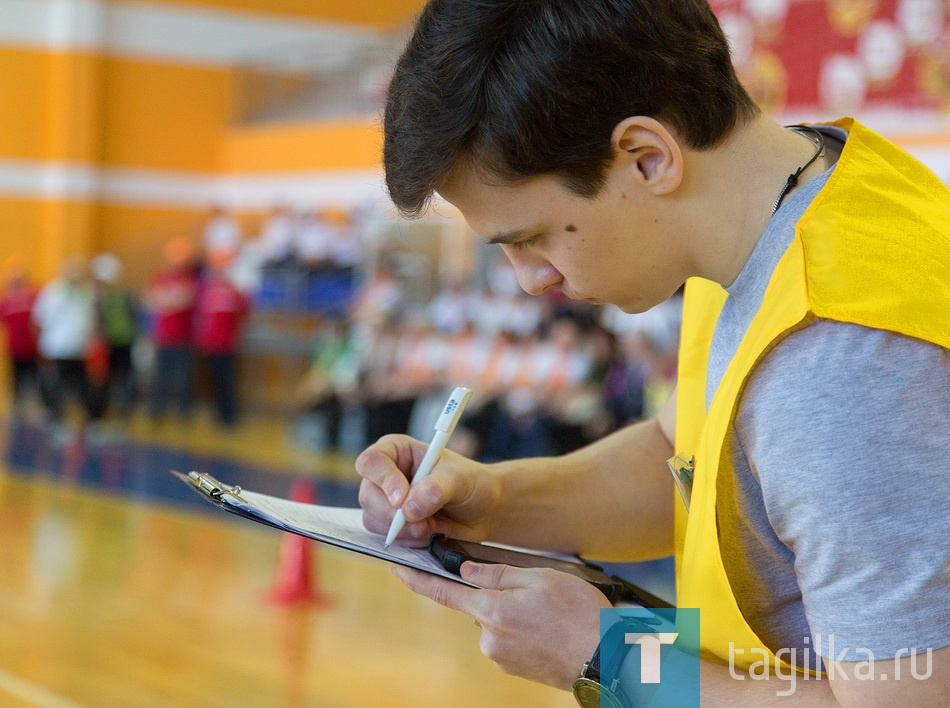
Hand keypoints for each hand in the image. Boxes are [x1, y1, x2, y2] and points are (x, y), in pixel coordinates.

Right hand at [356, 434, 499, 545]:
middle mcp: (386, 476)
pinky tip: (429, 533)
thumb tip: (409, 508)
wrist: (483, 510)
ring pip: (373, 520)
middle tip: (422, 523)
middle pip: (367, 496)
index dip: (383, 480)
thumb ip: (436, 489)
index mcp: (398, 452)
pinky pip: (387, 539)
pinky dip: (408, 541)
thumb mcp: (459, 478)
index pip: (372, 462)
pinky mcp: (392, 526)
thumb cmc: (471, 483)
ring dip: (404, 530)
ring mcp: (386, 502)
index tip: (402, 498)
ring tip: (432, 525)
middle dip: (394, 515)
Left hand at [393, 562, 609, 688]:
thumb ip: (499, 573)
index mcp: (493, 610)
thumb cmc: (580, 614)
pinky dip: (523, 629)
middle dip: (498, 594)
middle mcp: (490, 638)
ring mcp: (501, 656)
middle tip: (537, 592)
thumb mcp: (542, 578)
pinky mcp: (514, 668)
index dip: (417, 579)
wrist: (607, 659)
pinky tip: (549, 628)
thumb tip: (467, 570)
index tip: (397, 568)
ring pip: (496, 621)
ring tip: (551, 613)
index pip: (444, 592)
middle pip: (479, 605)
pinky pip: (508, 639)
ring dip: (514, 612)